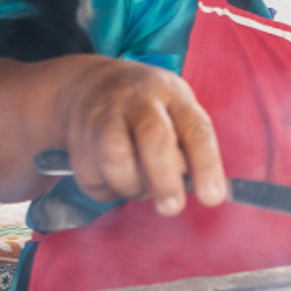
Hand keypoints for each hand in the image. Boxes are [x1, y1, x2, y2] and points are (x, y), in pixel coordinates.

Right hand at [53, 59, 228, 214]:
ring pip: (116, 159)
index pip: (196, 130)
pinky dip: (108, 189)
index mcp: (174, 96)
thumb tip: (203, 190)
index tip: (213, 198)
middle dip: (165, 180)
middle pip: (154, 139)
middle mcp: (139, 102)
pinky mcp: (78, 140)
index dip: (206, 166)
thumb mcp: (176, 109)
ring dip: (131, 185)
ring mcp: (105, 117)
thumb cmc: (148, 108)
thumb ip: (189, 146)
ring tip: (138, 186)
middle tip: (172, 207)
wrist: (88, 83)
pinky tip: (114, 178)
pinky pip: (93, 177)